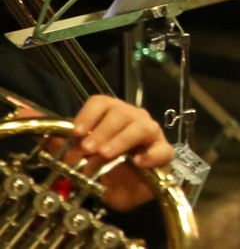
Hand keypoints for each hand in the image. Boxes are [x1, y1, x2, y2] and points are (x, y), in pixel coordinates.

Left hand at [62, 95, 173, 210]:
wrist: (124, 188)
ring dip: (121, 140)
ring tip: (105, 155)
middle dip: (101, 131)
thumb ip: (53, 135)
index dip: (88, 115)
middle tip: (87, 149)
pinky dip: (151, 155)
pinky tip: (138, 163)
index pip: (102, 102)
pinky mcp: (163, 153)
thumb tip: (24, 111)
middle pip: (120, 113)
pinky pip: (162, 150)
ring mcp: (150, 134)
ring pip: (141, 127)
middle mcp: (133, 118)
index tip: (76, 133)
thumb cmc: (102, 165)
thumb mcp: (75, 151)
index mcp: (112, 114)